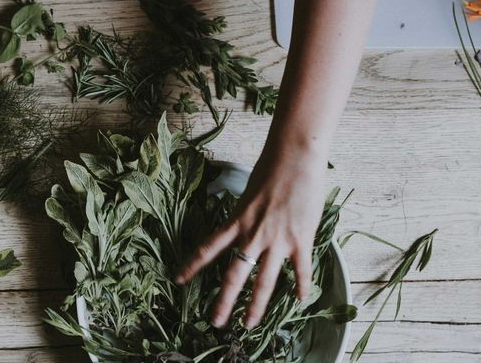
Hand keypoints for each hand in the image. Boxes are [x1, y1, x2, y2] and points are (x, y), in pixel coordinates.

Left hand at [175, 145, 325, 328]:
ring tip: (250, 324)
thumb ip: (246, 213)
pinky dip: (301, 286)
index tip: (178, 280)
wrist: (295, 157)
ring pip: (264, 281)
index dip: (192, 266)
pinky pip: (300, 270)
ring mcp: (277, 240)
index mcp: (237, 221)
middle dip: (224, 301)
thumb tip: (246, 223)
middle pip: (234, 275)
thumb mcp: (248, 193)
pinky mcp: (300, 239)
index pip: (208, 248)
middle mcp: (253, 235)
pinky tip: (300, 301)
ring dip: (256, 305)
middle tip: (216, 322)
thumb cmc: (272, 168)